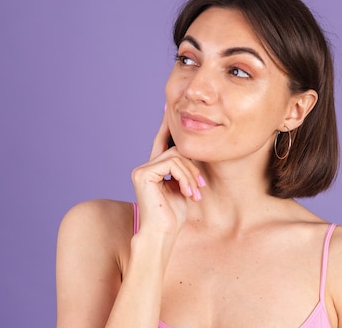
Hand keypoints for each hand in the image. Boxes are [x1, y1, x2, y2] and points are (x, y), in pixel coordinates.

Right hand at [131, 104, 204, 235]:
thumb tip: (190, 151)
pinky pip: (172, 164)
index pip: (163, 143)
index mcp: (153, 170)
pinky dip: (185, 177)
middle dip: (192, 167)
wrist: (162, 234)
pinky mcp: (143, 174)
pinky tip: (188, 193)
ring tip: (195, 193)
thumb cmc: (173, 216)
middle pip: (176, 149)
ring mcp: (141, 170)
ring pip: (176, 156)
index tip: (168, 107)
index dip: (167, 126)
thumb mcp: (183, 187)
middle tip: (200, 186)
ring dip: (191, 175)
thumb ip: (183, 169)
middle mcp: (145, 167)